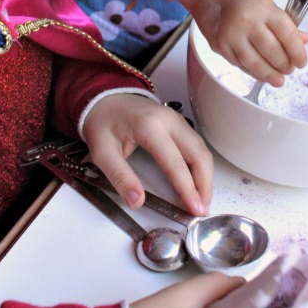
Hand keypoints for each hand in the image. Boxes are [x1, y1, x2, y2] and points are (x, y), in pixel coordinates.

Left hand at [82, 94, 212, 214]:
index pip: (175, 162)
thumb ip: (119, 176)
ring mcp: (177, 119)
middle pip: (198, 153)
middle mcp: (169, 120)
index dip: (187, 187)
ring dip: (206, 175)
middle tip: (202, 209)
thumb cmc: (103, 124)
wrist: (105, 99)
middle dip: (204, 184)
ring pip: (201, 149)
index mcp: (149, 126)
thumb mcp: (102, 152)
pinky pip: (196, 145)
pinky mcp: (179, 123)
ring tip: (203, 199)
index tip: (194, 209)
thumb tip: (137, 202)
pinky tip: (198, 181)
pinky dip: (201, 165)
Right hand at [168, 0, 307, 86]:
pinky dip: (253, 72)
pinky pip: (239, 64)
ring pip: (254, 63)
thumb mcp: (266, 0)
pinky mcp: (219, 46)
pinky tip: (261, 74)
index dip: (298, 52)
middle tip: (290, 69)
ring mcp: (230, 35)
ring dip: (269, 74)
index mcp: (262, 8)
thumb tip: (304, 40)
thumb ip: (284, 22)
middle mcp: (246, 22)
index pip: (287, 34)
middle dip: (284, 65)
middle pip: (271, 51)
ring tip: (279, 79)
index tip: (302, 61)